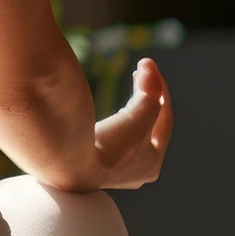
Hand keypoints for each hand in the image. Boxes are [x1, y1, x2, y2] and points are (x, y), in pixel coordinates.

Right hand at [87, 58, 173, 190]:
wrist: (70, 165)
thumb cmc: (105, 145)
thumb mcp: (135, 117)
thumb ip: (148, 93)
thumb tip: (150, 68)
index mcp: (153, 162)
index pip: (164, 118)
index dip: (159, 88)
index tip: (147, 64)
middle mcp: (138, 170)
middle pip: (150, 126)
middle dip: (148, 98)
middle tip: (140, 73)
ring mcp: (116, 171)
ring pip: (133, 133)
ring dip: (133, 110)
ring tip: (128, 92)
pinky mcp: (96, 165)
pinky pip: (114, 138)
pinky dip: (117, 122)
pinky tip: (108, 116)